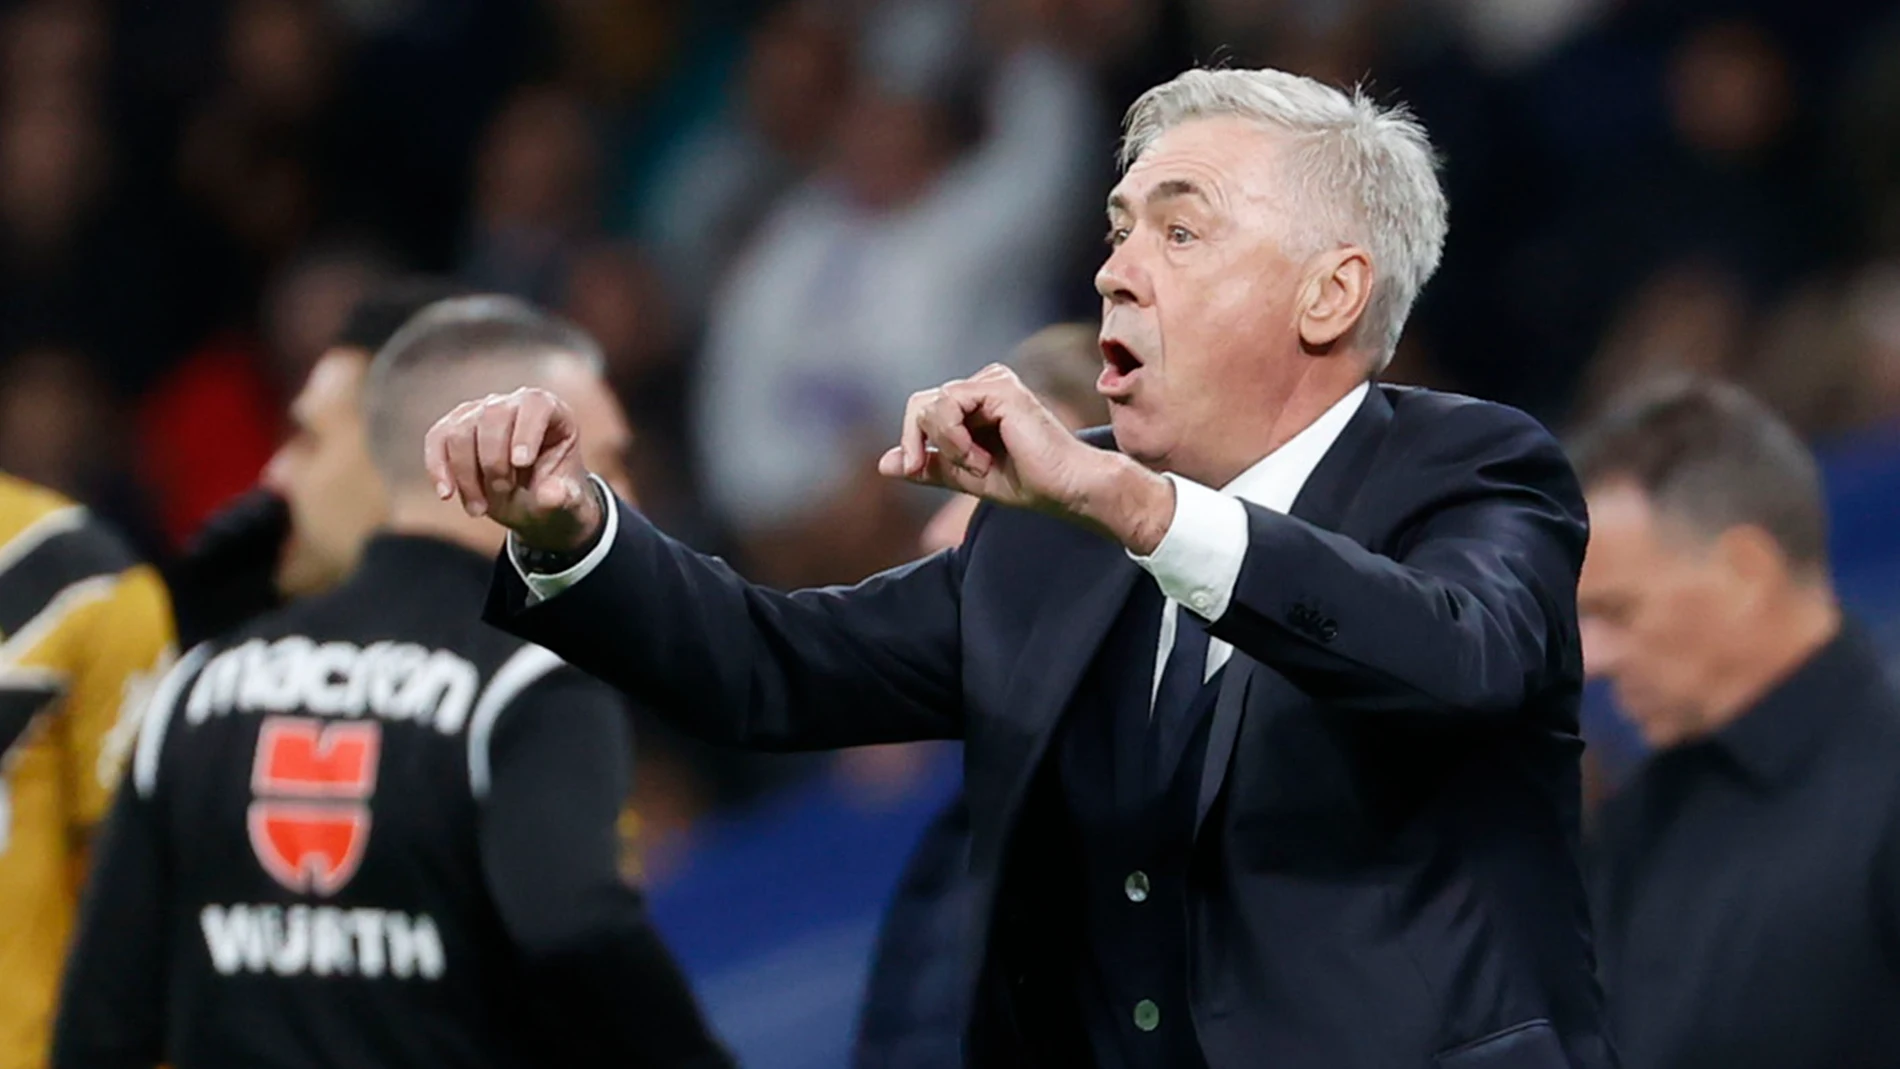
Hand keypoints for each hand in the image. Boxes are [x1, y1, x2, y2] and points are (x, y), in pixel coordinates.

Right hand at [423, 387, 603, 551]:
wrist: (532, 504)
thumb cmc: (554, 495)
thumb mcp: (570, 503)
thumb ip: (566, 498)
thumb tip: (550, 495)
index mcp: (552, 412)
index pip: (535, 404)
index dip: (526, 431)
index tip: (521, 463)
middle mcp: (513, 404)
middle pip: (492, 416)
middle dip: (494, 460)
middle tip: (504, 490)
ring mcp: (480, 413)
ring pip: (460, 431)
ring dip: (466, 474)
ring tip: (480, 508)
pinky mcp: (455, 428)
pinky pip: (437, 440)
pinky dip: (438, 468)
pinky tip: (447, 494)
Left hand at [876, 364, 1174, 550]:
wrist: (1066, 488)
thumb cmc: (1028, 483)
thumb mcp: (965, 477)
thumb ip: (929, 466)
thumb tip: (884, 463)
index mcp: (976, 404)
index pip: (923, 410)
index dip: (911, 441)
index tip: (916, 471)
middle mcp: (984, 387)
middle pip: (920, 403)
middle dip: (918, 441)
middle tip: (936, 471)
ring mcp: (993, 384)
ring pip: (931, 405)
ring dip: (947, 445)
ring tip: (979, 466)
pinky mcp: (1000, 388)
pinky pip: (949, 405)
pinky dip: (956, 438)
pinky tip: (982, 457)